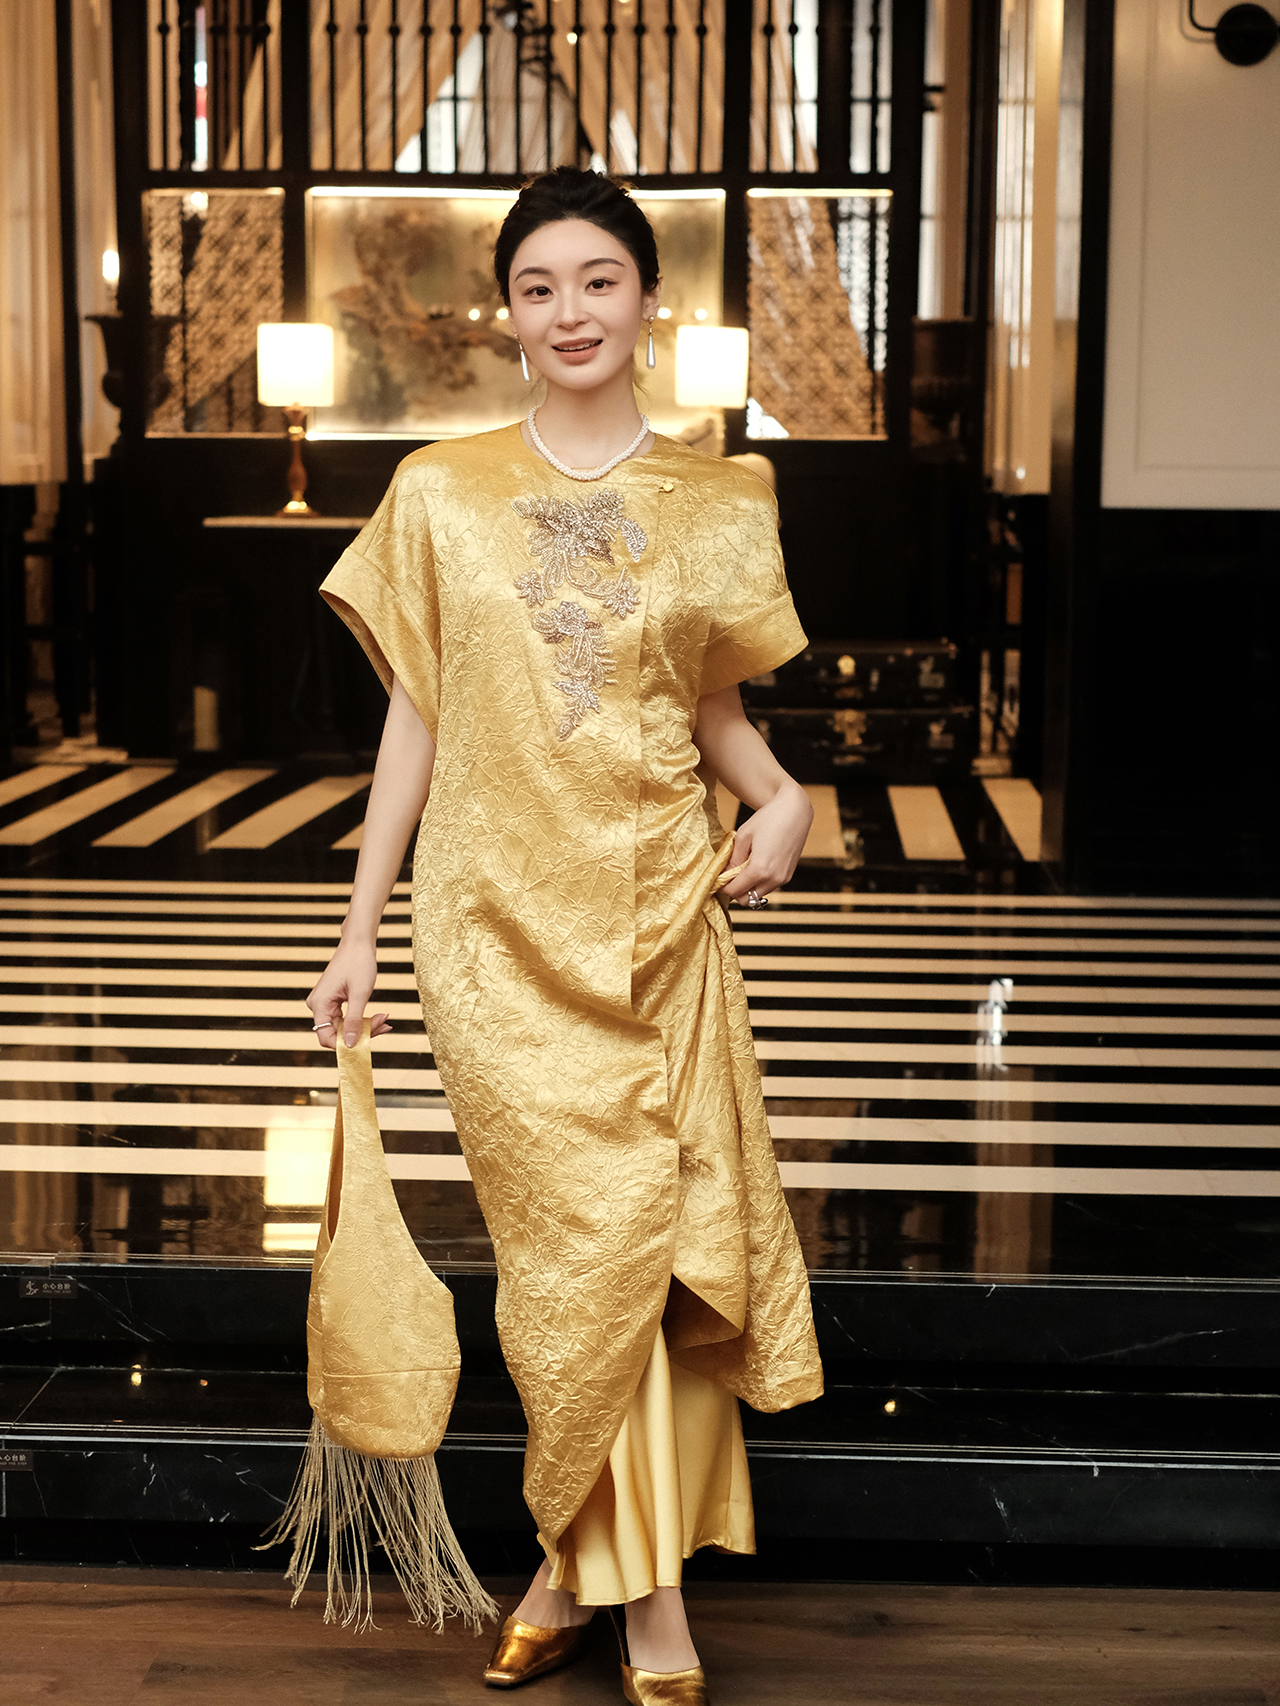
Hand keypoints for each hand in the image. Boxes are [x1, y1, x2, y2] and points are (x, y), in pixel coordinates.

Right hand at [306, 938, 392, 1049]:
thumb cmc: (359, 962)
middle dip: (362, 1033)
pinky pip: (346, 1018)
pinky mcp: (333, 1001)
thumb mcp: (360, 994)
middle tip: (384, 1024)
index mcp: (319, 1004)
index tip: (369, 1041)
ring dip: (365, 1026)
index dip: (346, 1044)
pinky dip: (363, 1019)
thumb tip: (351, 1045)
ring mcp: (325, 1004)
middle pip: (338, 1033)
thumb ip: (355, 1021)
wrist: (358, 942)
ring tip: (385, 1019)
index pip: (326, 1038)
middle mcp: (317, 1006)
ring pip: (344, 1027)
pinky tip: (379, 1017)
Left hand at [719, 780, 811, 903]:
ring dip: (748, 887)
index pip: (734, 891)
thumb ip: (733, 859)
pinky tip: (755, 865)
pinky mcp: (788, 875)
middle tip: (728, 875)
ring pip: (758, 895)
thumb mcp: (743, 837)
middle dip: (735, 890)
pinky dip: (759, 883)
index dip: (722, 887)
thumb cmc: (769, 818)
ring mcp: (783, 879)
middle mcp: (773, 879)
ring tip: (742, 868)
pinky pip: (769, 887)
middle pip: (747, 899)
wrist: (795, 810)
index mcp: (760, 870)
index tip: (717, 878)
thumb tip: (724, 874)